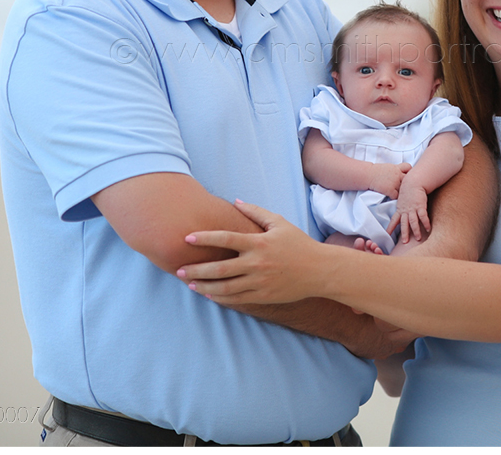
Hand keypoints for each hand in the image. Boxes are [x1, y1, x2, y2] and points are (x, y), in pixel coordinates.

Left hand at [178, 202, 326, 305]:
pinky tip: (209, 294)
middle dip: (196, 269)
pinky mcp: (263, 296)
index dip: (205, 238)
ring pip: (225, 288)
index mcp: (259, 243)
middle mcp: (257, 264)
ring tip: (190, 284)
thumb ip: (256, 212)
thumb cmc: (299, 243)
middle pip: (219, 268)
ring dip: (204, 286)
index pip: (226, 239)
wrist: (320, 271)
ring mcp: (259, 282)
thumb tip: (235, 202)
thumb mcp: (279, 223)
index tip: (187, 238)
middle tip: (179, 269)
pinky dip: (220, 297)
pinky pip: (237, 299)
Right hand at [367, 162, 410, 198]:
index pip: (408, 167)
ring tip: (398, 193)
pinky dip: (394, 197)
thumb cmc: (375, 171)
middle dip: (407, 183)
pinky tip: (390, 195)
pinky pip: (396, 196)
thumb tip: (400, 173)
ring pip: (403, 190)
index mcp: (396, 168)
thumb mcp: (388, 167)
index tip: (406, 175)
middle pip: (407, 179)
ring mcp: (395, 183)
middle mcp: (397, 175)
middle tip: (405, 187)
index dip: (408, 171)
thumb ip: (396, 170)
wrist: (368, 175)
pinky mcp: (390, 190)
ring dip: (401, 192)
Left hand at [387, 181, 429, 243]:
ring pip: (413, 221)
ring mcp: (413, 208)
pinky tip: (428, 229)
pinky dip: (425, 223)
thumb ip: (401, 208)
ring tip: (418, 238)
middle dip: (404, 233)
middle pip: (404, 224)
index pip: (394, 220)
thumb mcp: (402, 201)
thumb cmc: (408, 192)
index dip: (390, 227)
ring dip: (416, 230)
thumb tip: (400, 214)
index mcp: (400, 209)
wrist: (413, 182)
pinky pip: (423, 216)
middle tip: (405, 242)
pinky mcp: (420, 206)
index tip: (387, 234)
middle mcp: (405, 210)